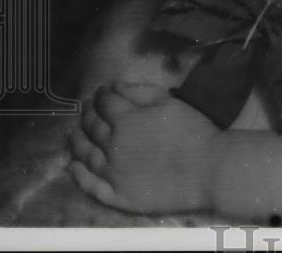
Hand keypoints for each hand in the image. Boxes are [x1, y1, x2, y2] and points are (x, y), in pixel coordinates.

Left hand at [69, 81, 219, 213]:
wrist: (208, 169)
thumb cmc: (193, 131)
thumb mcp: (170, 101)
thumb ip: (140, 91)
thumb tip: (115, 86)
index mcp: (126, 120)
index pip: (105, 103)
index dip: (100, 95)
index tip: (100, 92)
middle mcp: (112, 145)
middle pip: (92, 127)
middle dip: (88, 115)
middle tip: (87, 111)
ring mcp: (112, 173)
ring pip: (86, 155)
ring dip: (77, 142)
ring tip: (74, 135)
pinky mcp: (117, 195)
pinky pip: (91, 186)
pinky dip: (79, 175)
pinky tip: (74, 167)